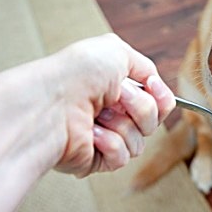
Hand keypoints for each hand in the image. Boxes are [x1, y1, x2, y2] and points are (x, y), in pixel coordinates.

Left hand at [48, 34, 174, 176]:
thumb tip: (155, 84)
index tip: (152, 87)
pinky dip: (110, 143)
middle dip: (139, 107)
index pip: (157, 101)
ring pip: (140, 141)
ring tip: (96, 115)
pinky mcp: (97, 159)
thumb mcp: (116, 51)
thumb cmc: (75, 74)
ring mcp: (104, 137)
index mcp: (115, 88)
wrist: (50, 103)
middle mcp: (110, 112)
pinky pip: (122, 158)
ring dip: (122, 124)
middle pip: (153, 121)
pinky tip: (91, 133)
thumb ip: (145, 66)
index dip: (161, 97)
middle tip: (115, 97)